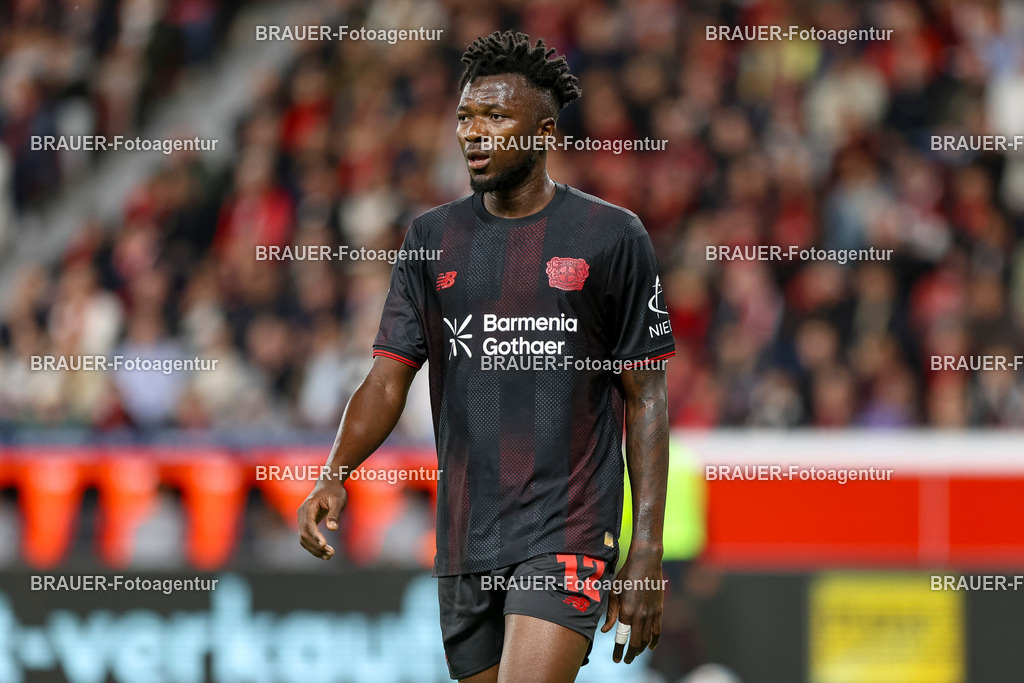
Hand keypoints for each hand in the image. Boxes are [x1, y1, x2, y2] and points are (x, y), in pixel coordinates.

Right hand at [297, 478, 347, 559]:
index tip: (324, 544)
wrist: (328, 485)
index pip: (309, 524)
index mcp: (308, 506)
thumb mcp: (338, 500)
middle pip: (304, 534)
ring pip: (304, 538)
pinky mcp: (305, 524)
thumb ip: (334, 514)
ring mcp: (302, 519)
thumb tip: (332, 529)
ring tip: (329, 555)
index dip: (315, 535)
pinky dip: (314, 546)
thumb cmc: (334, 491)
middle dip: (316, 546)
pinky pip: (306, 538)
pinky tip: (325, 553)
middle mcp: (302, 513)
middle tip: (331, 553)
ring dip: (315, 549)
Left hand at [600, 547, 662, 662]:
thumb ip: (611, 614)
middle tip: (625, 660)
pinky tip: (650, 647)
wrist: (646, 562)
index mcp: (626, 612)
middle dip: (630, 655)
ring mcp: (651, 614)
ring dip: (641, 650)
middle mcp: (640, 616)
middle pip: (636, 643)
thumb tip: (606, 631)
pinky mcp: (659, 610)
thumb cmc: (626, 575)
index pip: (622, 638)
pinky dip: (654, 641)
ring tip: (634, 654)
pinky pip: (658, 631)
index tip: (616, 660)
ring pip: (647, 639)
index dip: (618, 651)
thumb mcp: (614, 592)